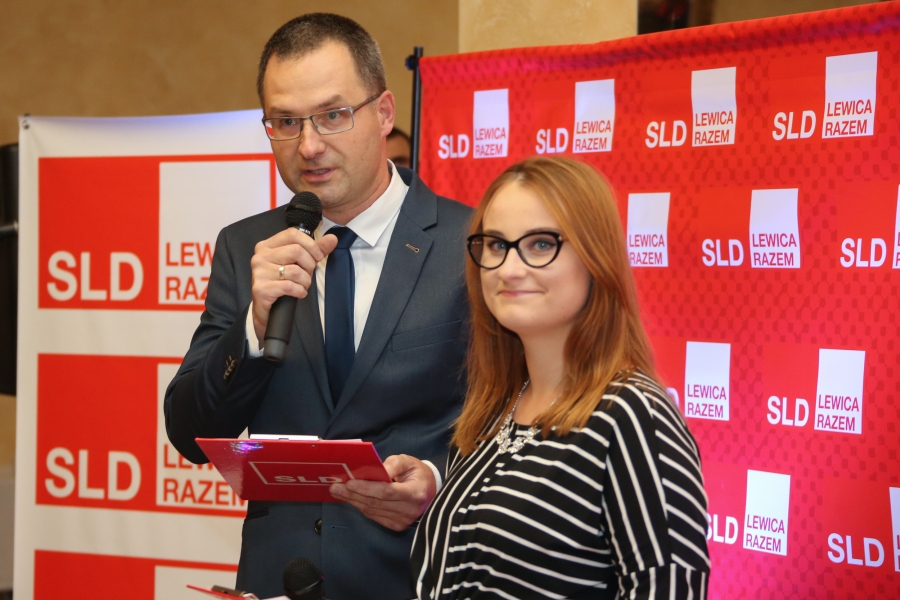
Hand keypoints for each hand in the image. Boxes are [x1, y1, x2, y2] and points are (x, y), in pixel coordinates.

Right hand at [250, 229, 338, 343]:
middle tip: (308, 275)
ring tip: (303, 285)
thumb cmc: (283, 282)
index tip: (318, 256)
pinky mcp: (260, 288)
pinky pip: (289, 286)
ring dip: (305, 281)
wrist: (268, 309)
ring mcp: (258, 272)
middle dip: (309, 265)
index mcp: (267, 245)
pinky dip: (299, 291)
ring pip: (294, 270)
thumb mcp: (300, 263)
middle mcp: (260, 256)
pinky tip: (298, 293)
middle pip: (295, 251)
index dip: (311, 245)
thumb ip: (316, 250)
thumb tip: (333, 238)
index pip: (292, 234)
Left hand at [329, 454, 436, 530]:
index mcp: (415, 492)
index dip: (367, 488)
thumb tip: (377, 469)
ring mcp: (403, 521)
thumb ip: (393, 464)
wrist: (428, 491)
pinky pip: (374, 516)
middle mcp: (410, 510)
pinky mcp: (396, 525)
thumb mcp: (408, 461)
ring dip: (353, 501)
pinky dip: (360, 506)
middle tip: (335, 486)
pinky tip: (350, 499)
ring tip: (338, 491)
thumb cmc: (416, 473)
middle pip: (376, 503)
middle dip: (353, 494)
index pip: (387, 492)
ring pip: (372, 511)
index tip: (350, 482)